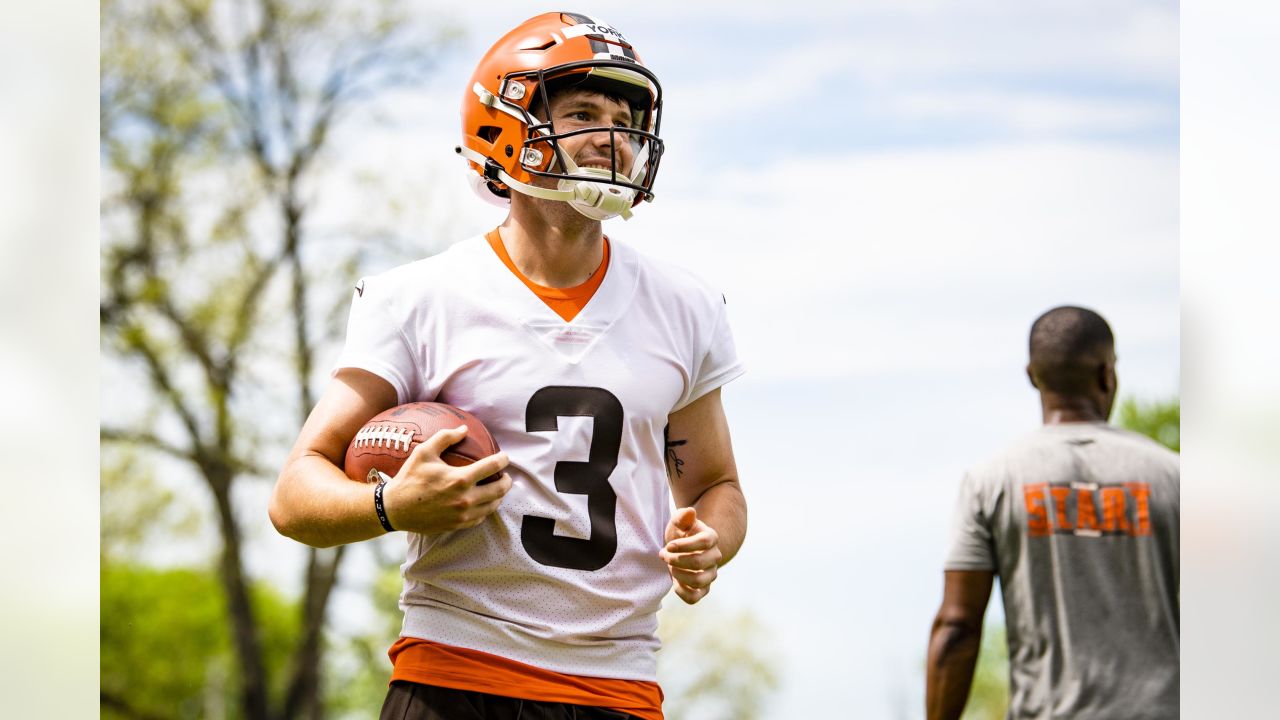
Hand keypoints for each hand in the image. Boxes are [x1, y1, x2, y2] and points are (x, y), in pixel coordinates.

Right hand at [382, 425, 511, 533]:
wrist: (394, 509)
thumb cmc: (409, 478)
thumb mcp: (423, 452)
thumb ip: (445, 437)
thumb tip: (464, 429)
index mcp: (460, 479)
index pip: (493, 467)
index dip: (503, 460)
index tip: (504, 457)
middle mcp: (465, 499)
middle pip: (500, 489)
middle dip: (507, 480)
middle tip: (505, 475)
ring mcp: (463, 514)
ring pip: (493, 506)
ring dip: (499, 496)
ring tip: (497, 488)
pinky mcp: (458, 525)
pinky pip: (481, 518)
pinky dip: (486, 509)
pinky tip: (483, 502)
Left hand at [660, 507, 720, 603]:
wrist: (681, 548)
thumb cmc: (680, 533)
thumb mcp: (678, 522)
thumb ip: (682, 517)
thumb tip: (690, 512)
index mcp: (711, 538)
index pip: (704, 542)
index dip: (684, 545)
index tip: (668, 546)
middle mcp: (715, 557)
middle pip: (699, 563)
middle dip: (676, 560)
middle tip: (663, 555)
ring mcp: (710, 574)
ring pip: (699, 581)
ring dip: (678, 575)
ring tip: (669, 567)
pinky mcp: (703, 589)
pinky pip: (695, 598)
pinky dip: (682, 592)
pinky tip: (673, 582)